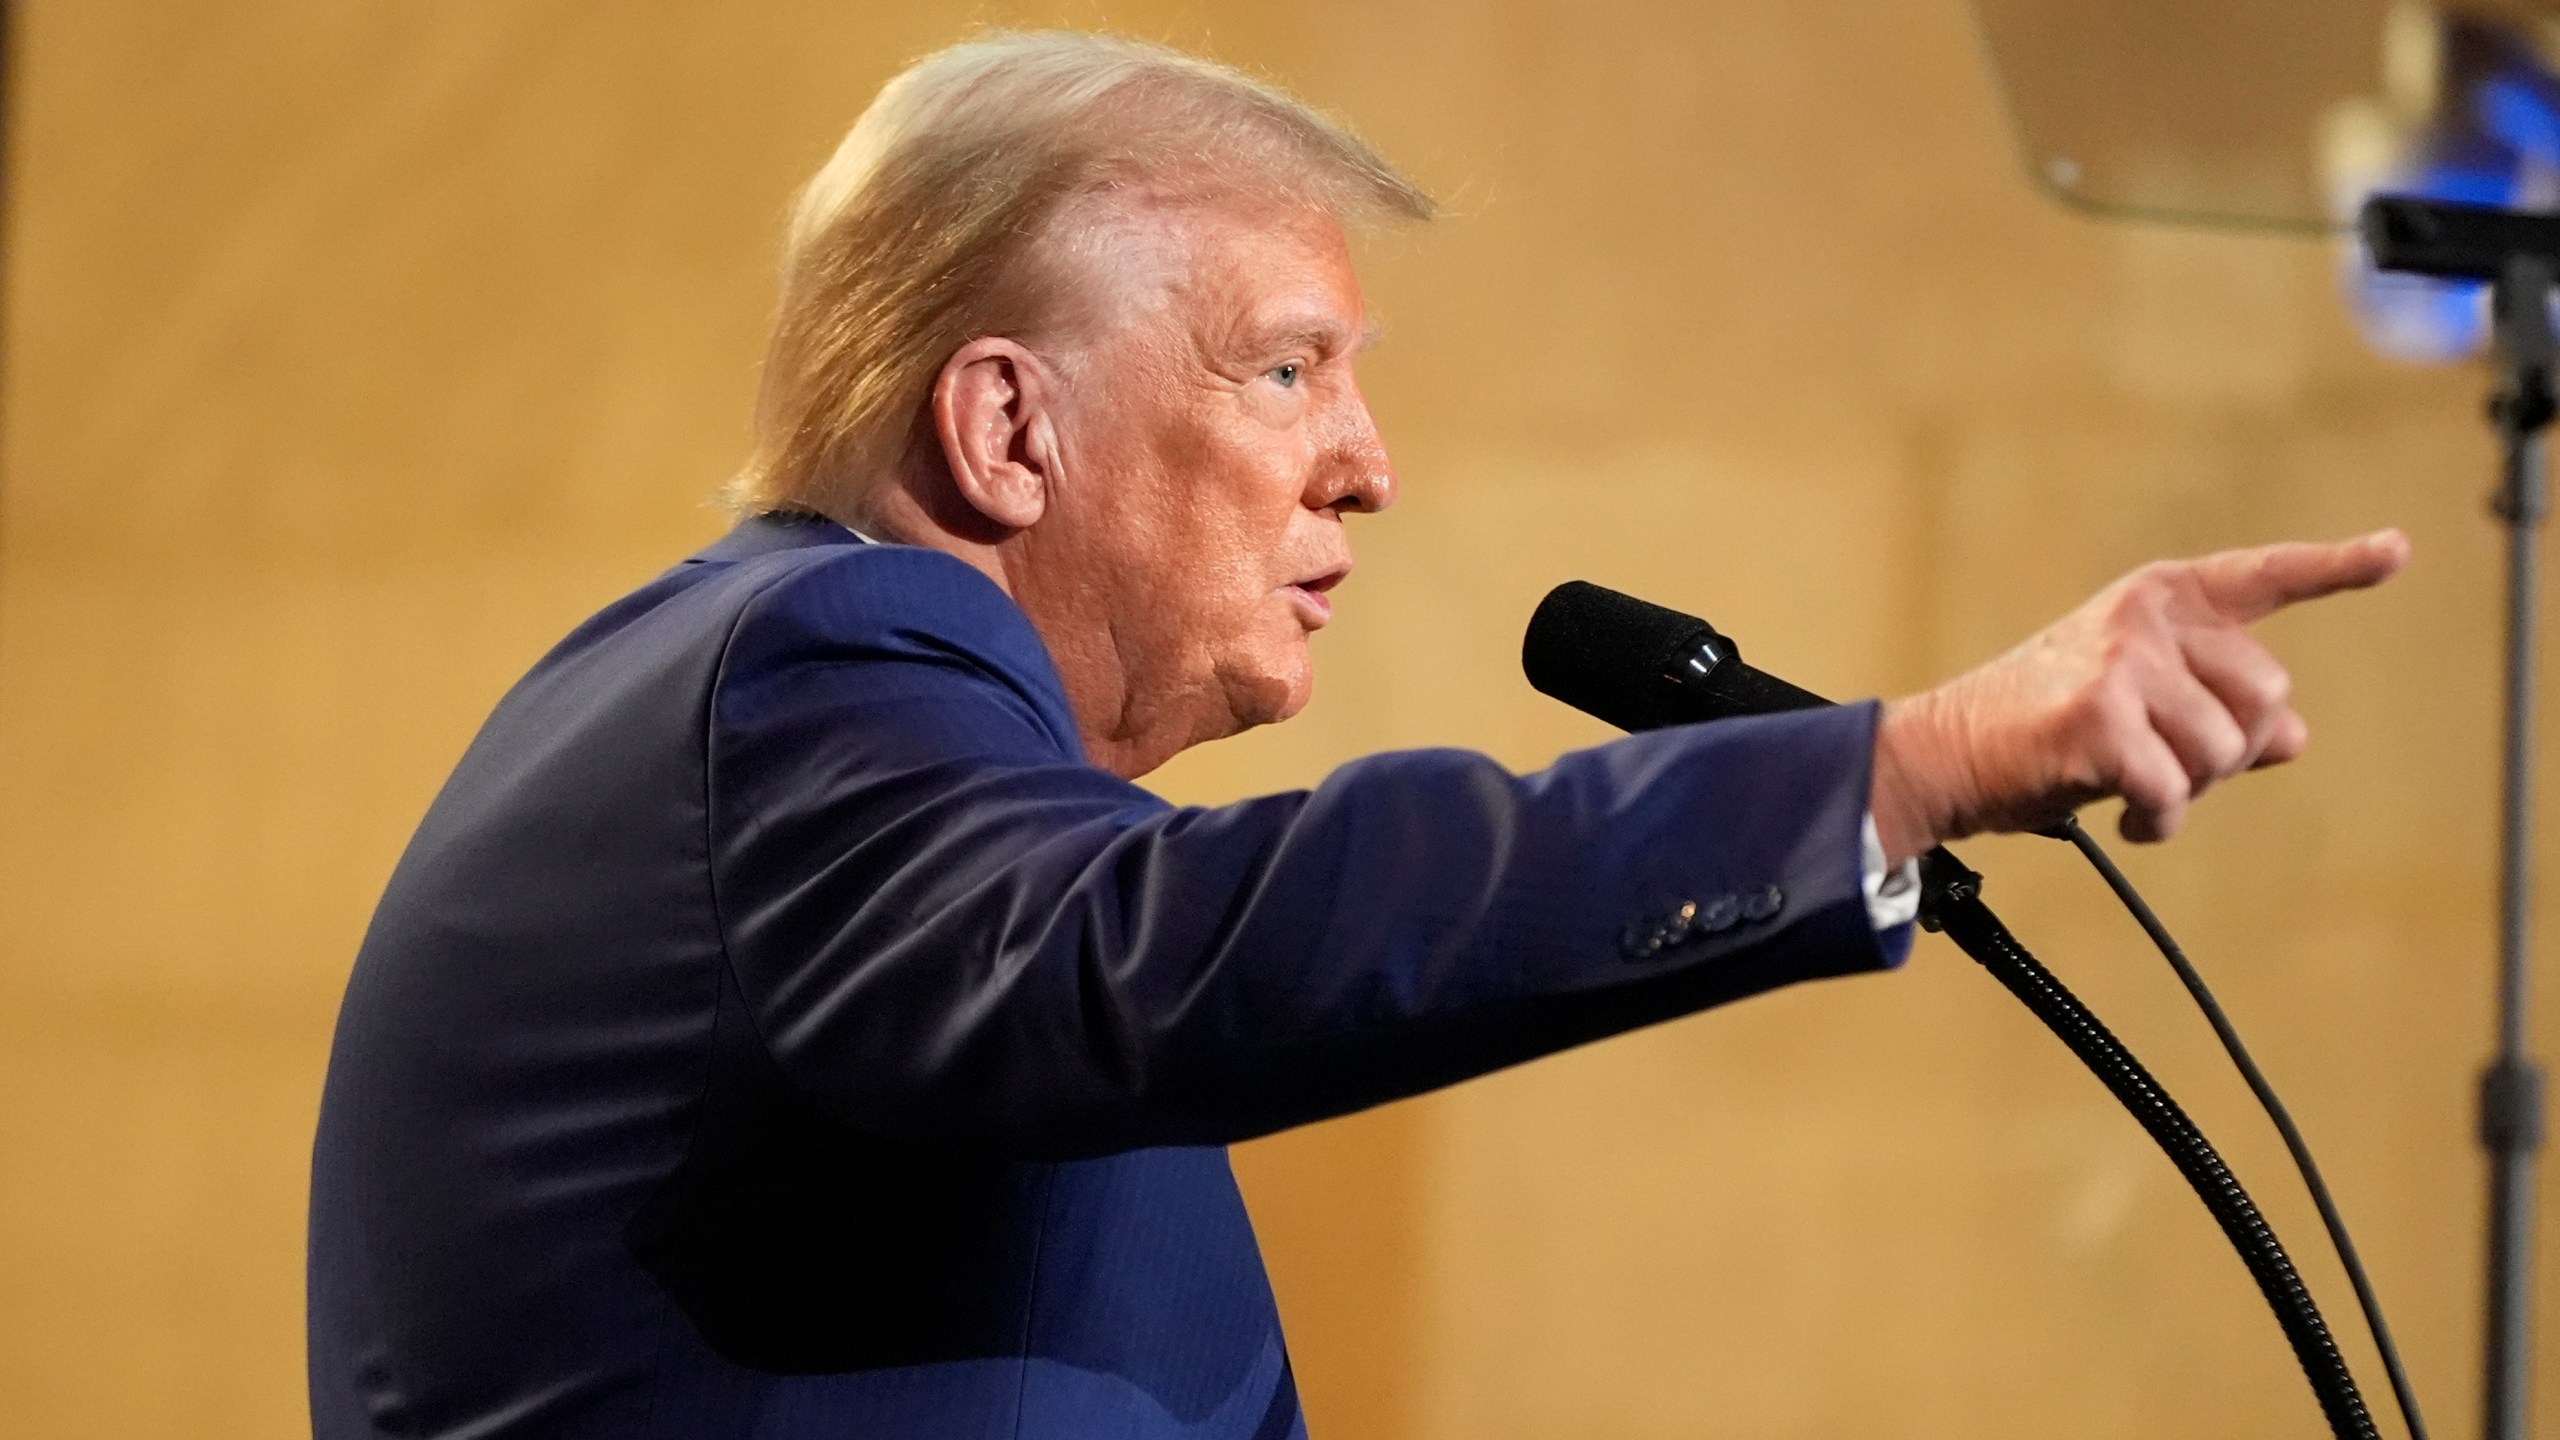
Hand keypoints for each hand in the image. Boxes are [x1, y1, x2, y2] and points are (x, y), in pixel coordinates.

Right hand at [1871, 530, 2410, 861]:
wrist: (1943, 754)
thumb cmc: (2038, 728)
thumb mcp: (2139, 705)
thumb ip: (2217, 709)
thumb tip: (2296, 738)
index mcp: (2160, 598)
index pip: (2264, 578)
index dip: (2338, 566)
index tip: (2397, 552)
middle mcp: (2147, 617)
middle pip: (2267, 697)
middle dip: (2231, 752)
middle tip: (2171, 767)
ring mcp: (2124, 662)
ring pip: (2226, 752)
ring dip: (2190, 791)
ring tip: (2138, 791)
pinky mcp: (2101, 718)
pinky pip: (2175, 791)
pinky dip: (2159, 822)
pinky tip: (2130, 821)